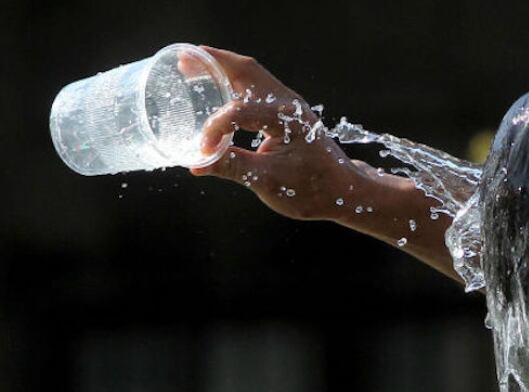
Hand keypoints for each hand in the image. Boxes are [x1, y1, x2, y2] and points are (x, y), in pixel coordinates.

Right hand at [187, 47, 360, 221]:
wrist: (344, 191)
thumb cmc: (312, 188)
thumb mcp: (269, 182)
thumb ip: (233, 168)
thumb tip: (197, 164)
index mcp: (284, 118)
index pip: (238, 112)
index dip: (215, 129)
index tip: (203, 152)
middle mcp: (288, 103)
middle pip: (246, 70)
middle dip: (213, 63)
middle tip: (184, 62)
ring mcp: (290, 105)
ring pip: (252, 75)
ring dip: (224, 68)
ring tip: (195, 67)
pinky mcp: (288, 113)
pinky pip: (258, 87)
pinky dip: (235, 82)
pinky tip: (220, 89)